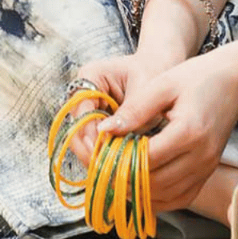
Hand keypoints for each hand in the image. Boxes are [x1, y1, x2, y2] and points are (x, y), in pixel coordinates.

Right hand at [66, 50, 174, 164]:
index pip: (82, 111)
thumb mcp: (146, 87)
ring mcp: (87, 109)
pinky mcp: (96, 123)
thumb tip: (115, 140)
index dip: (90, 135)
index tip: (103, 155)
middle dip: (91, 151)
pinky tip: (117, 167)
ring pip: (83, 141)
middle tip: (106, 170)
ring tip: (113, 172)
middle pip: (76, 129)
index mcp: (90, 75)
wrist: (160, 66)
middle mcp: (82, 93)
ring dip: (97, 156)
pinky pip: (95, 143)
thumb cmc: (154, 71)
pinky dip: (105, 155)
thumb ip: (132, 111)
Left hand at [96, 45, 237, 214]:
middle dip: (124, 179)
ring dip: (138, 192)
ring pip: (165, 197)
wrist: (236, 80)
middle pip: (154, 183)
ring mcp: (207, 168)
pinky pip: (179, 198)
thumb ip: (135, 109)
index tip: (100, 154)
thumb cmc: (199, 76)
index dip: (119, 161)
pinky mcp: (208, 172)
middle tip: (104, 168)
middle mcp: (201, 156)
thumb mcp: (163, 84)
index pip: (146, 160)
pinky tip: (141, 186)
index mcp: (189, 132)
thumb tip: (104, 132)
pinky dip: (158, 198)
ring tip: (118, 175)